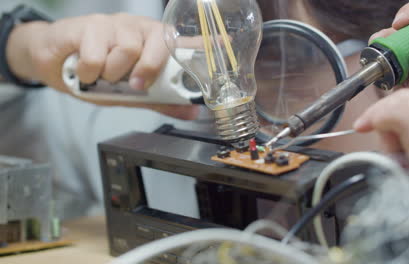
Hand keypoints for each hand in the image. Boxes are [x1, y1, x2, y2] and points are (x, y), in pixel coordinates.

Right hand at [6, 13, 198, 119]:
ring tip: (103, 75)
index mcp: (155, 42)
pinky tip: (85, 71)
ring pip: (127, 50)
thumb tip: (192, 110)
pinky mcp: (90, 24)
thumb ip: (160, 100)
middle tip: (134, 84)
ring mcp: (115, 23)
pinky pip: (97, 55)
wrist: (55, 63)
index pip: (183, 40)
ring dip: (112, 74)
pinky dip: (90, 73)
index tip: (223, 47)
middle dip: (148, 70)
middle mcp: (139, 28)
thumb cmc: (98, 74)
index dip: (201, 45)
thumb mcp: (132, 94)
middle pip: (159, 43)